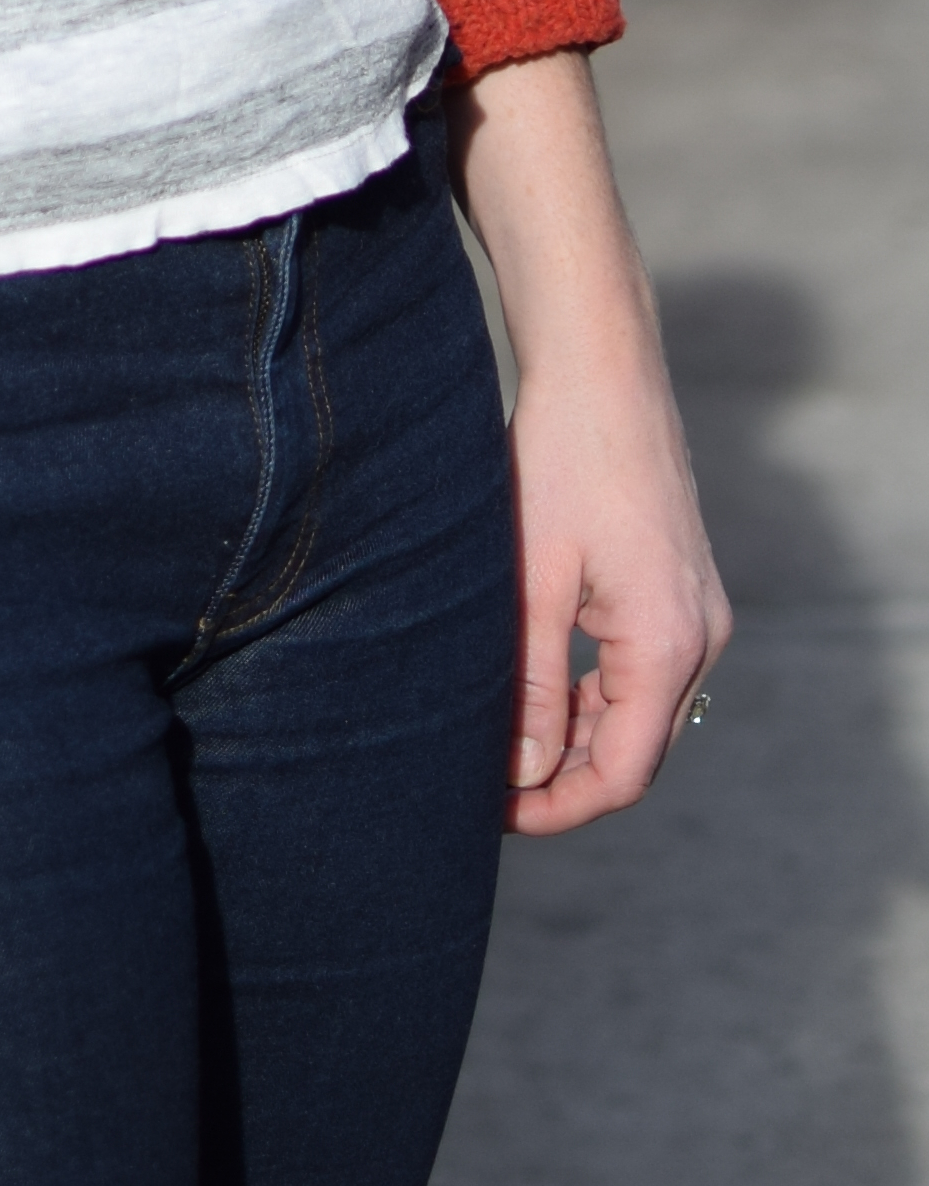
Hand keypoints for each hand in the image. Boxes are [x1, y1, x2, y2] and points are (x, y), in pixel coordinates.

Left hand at [449, 48, 730, 836]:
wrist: (602, 371)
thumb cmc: (563, 464)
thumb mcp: (534, 582)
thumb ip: (534, 683)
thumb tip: (523, 771)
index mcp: (668, 647)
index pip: (623, 773)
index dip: (559, 807)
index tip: (497, 814)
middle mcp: (699, 639)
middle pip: (636, 748)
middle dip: (564, 775)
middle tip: (486, 783)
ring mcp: (695, 612)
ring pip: (637, 710)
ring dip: (575, 732)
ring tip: (498, 735)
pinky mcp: (677, 586)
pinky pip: (639, 666)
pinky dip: (592, 688)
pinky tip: (533, 679)